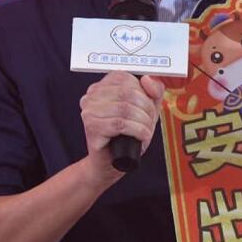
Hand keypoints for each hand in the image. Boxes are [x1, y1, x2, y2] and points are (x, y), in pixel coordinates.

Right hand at [79, 71, 164, 187]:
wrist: (109, 164)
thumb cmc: (126, 137)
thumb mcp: (145, 111)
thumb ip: (152, 92)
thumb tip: (148, 79)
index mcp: (101, 87)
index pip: (125, 77)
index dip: (143, 92)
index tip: (148, 106)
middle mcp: (91, 96)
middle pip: (127, 93)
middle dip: (146, 109)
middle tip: (149, 122)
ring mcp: (89, 111)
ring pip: (125, 108)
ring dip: (143, 122)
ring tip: (145, 132)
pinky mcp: (92, 127)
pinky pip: (120, 124)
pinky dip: (137, 131)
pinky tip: (141, 137)